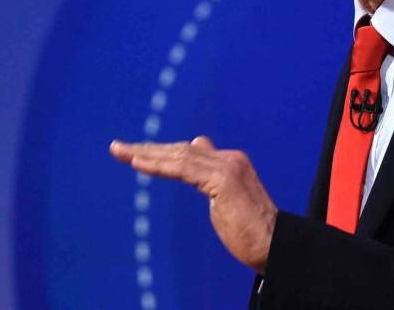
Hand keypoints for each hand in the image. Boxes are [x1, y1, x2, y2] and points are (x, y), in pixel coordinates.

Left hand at [110, 136, 276, 273]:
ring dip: (146, 153)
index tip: (135, 153)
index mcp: (232, 163)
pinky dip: (158, 164)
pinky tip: (137, 163)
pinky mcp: (224, 179)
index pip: (190, 152)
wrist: (276, 246)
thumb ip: (211, 181)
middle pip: (181, 150)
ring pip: (179, 155)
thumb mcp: (226, 203)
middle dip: (148, 149)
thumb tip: (197, 163)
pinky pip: (183, 168)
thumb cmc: (252, 233)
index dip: (161, 152)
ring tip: (121, 152)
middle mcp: (230, 159)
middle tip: (118, 148)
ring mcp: (228, 166)